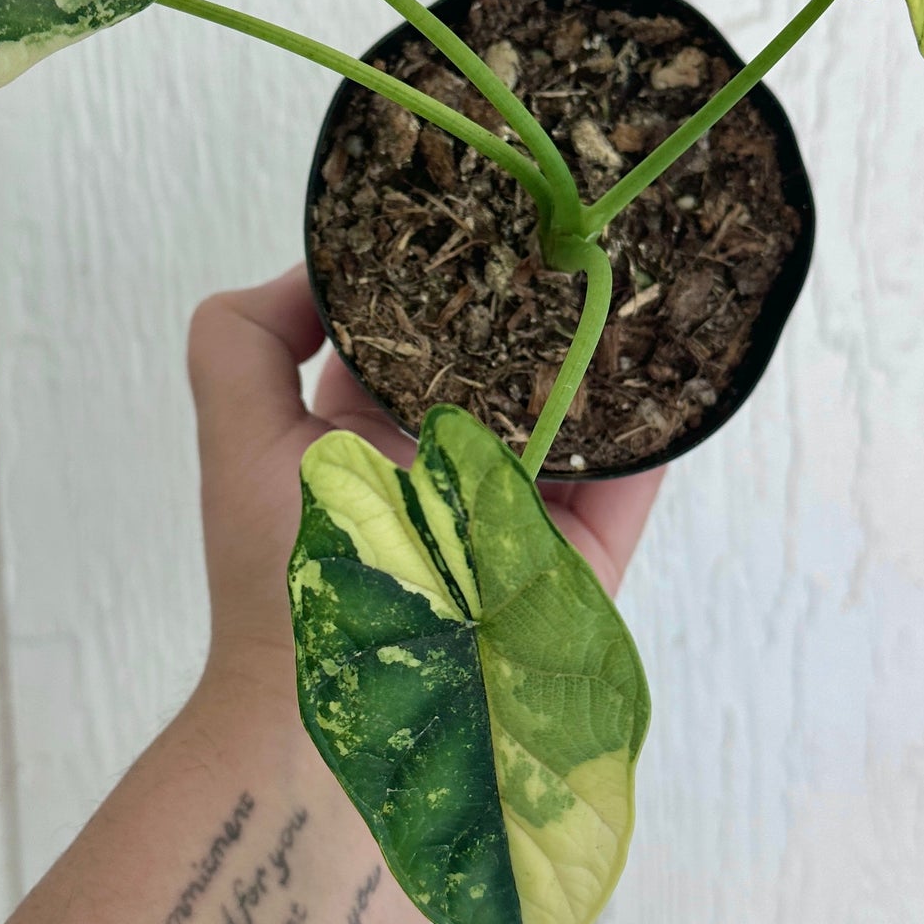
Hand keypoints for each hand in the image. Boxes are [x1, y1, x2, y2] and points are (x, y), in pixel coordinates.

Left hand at [187, 264, 663, 709]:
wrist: (350, 719)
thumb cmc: (288, 584)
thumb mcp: (239, 437)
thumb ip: (245, 341)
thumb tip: (316, 263)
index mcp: (366, 437)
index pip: (412, 335)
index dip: (440, 273)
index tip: (478, 204)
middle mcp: (443, 468)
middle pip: (505, 365)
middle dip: (537, 302)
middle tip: (577, 222)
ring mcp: (518, 515)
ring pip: (578, 415)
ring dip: (611, 354)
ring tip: (645, 266)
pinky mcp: (579, 562)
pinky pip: (631, 481)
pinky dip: (660, 427)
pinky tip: (684, 357)